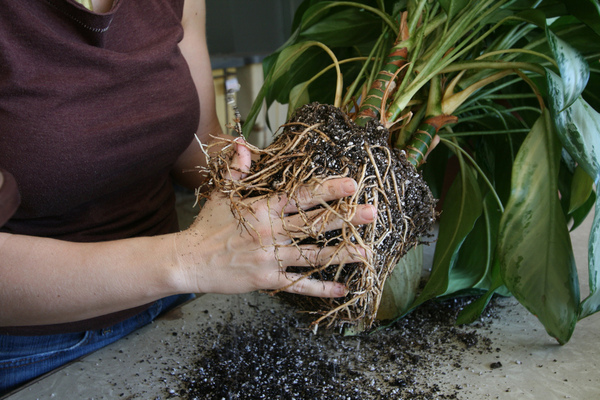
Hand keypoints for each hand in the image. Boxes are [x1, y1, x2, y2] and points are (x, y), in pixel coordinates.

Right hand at [174, 138, 375, 297]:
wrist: (189, 260)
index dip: (327, 190)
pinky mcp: (267, 279)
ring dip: (341, 254)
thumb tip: (242, 144)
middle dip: (345, 218)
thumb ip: (237, 170)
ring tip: (366, 253)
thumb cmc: (208, 226)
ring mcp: (270, 257)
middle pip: (314, 224)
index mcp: (263, 209)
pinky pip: (297, 284)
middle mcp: (271, 232)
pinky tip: (341, 290)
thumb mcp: (222, 194)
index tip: (351, 184)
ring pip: (312, 256)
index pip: (300, 196)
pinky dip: (320, 288)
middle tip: (371, 213)